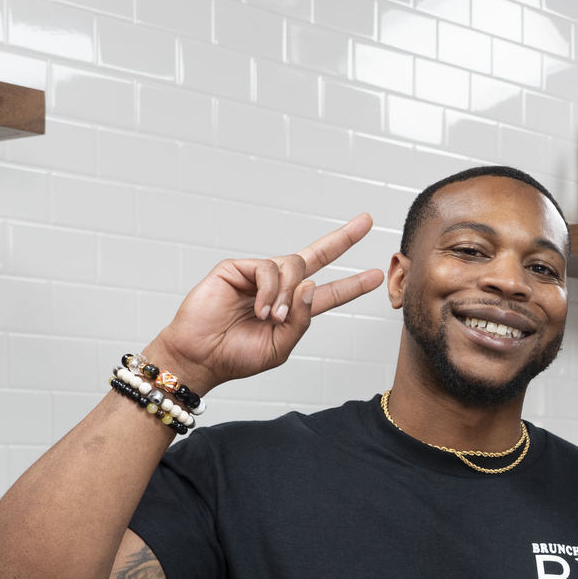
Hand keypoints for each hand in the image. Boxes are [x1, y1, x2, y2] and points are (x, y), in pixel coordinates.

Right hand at [144, 214, 382, 393]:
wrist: (200, 357)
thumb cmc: (236, 356)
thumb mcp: (280, 346)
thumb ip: (301, 320)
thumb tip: (311, 285)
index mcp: (292, 309)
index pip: (328, 292)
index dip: (352, 285)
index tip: (376, 276)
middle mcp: (279, 287)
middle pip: (316, 256)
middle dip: (343, 238)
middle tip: (366, 222)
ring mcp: (258, 276)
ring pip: (294, 266)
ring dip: (288, 294)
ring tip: (271, 317)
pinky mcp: (237, 268)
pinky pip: (268, 269)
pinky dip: (269, 290)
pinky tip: (259, 308)